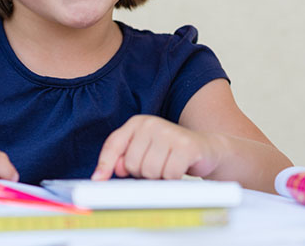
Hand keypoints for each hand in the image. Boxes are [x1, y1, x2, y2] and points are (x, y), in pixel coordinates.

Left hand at [92, 115, 223, 180]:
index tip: (97, 180)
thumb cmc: (170, 152)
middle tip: (157, 165)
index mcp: (138, 123)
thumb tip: (103, 173)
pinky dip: (173, 178)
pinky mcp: (185, 146)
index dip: (104, 165)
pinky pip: (168, 174)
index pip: (113, 145)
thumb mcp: (144, 151)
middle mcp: (151, 124)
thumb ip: (123, 159)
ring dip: (158, 177)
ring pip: (149, 171)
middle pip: (131, 164)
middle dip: (142, 173)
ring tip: (168, 165)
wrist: (206, 149)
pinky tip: (179, 168)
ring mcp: (169, 133)